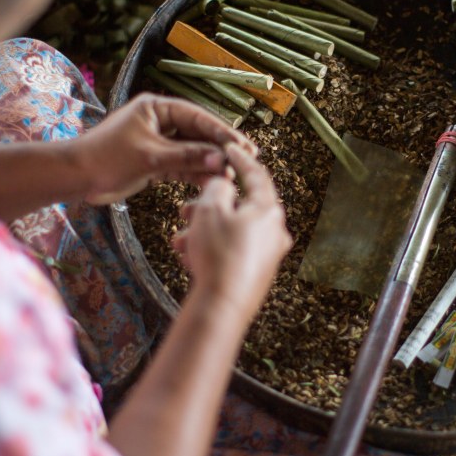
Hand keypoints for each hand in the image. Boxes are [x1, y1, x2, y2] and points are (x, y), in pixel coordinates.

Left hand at [71, 93, 255, 204]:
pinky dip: (195, 173)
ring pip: (192, 151)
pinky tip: (213, 182)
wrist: (76, 178)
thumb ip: (187, 156)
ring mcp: (159, 142)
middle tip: (248, 159)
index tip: (243, 146)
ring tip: (233, 175)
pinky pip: (182, 165)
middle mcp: (160, 121)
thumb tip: (221, 159)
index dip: (222, 132)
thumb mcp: (151, 157)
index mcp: (156, 107)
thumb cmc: (107, 158)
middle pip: (198, 133)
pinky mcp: (155, 161)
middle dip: (220, 148)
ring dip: (210, 163)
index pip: (197, 117)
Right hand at [172, 144, 291, 318]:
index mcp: (268, 210)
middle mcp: (274, 231)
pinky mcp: (256, 274)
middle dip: (209, 206)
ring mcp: (267, 254)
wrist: (222, 305)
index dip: (239, 160)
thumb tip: (223, 186)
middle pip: (239, 207)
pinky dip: (211, 249)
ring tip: (181, 239)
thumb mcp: (210, 210)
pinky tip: (190, 256)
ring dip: (204, 231)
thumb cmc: (219, 256)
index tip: (229, 150)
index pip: (256, 175)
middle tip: (188, 208)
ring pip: (231, 231)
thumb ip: (217, 189)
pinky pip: (231, 252)